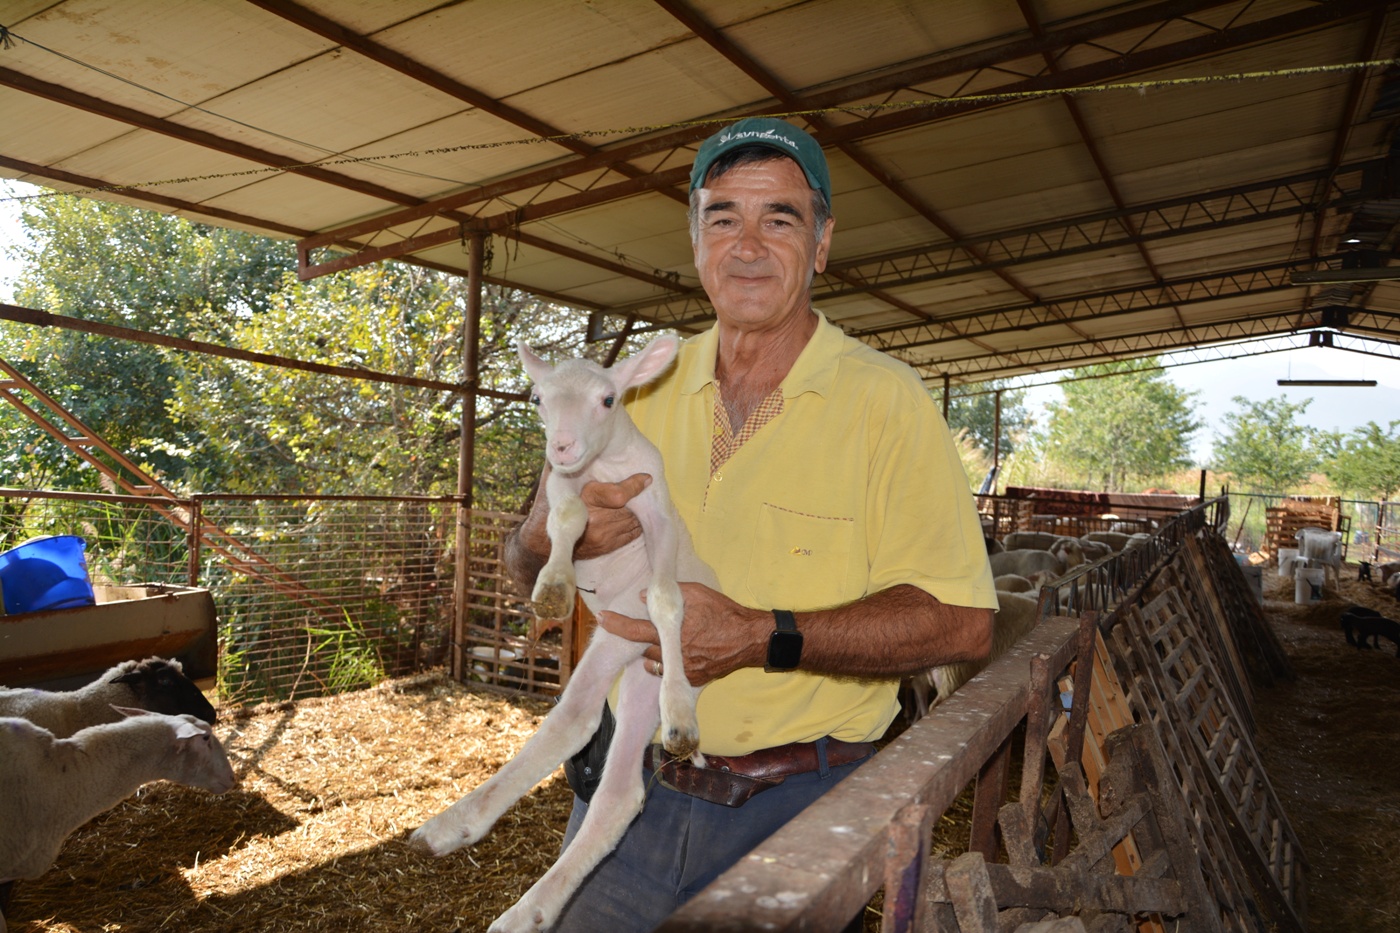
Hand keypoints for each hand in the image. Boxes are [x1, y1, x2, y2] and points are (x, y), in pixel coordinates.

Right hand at [516, 470, 650, 560]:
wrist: (545, 537)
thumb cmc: (554, 499)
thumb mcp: (558, 477)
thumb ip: (571, 461)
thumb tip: (582, 438)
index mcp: (585, 500)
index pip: (619, 495)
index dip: (635, 485)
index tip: (647, 478)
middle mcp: (595, 520)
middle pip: (630, 508)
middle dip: (638, 497)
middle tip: (644, 485)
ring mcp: (602, 537)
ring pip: (633, 521)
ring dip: (638, 510)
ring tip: (638, 499)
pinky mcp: (607, 546)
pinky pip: (632, 533)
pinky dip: (635, 522)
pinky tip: (632, 513)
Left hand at [597, 583, 766, 686]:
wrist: (750, 638)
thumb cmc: (724, 613)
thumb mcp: (699, 594)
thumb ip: (671, 594)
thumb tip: (644, 597)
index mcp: (673, 632)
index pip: (636, 630)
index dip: (616, 624)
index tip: (601, 617)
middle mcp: (674, 654)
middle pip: (643, 649)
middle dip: (642, 639)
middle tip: (651, 629)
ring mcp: (684, 670)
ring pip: (654, 664)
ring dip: (654, 653)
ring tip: (667, 640)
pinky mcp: (694, 679)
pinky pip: (671, 673)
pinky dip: (669, 663)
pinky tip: (682, 651)